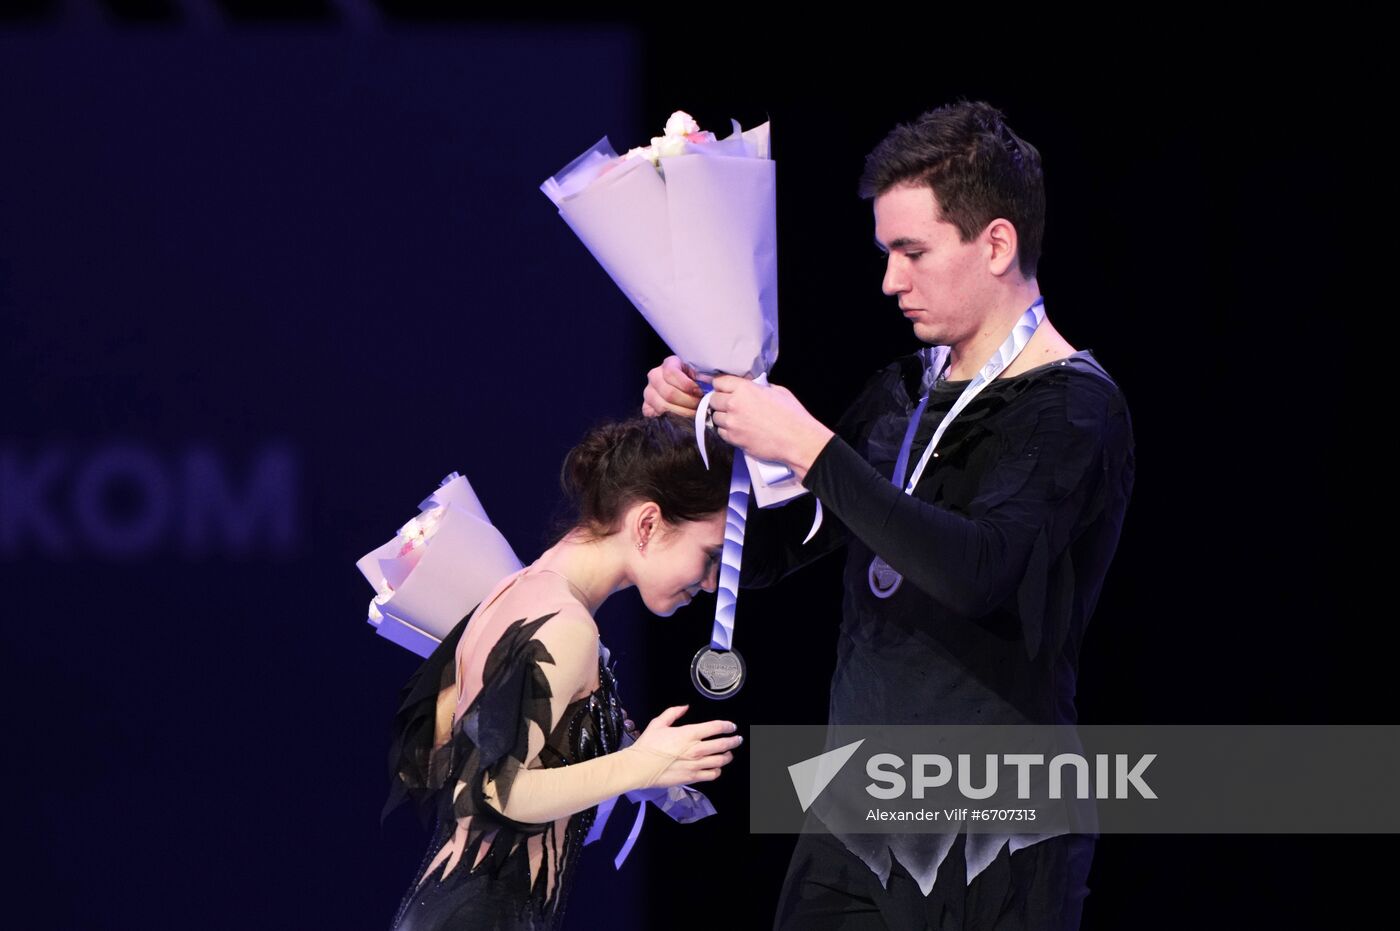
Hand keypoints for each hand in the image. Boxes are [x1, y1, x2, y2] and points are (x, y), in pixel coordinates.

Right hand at [630, 704, 741, 787]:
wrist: (640, 767)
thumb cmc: (648, 746)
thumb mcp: (658, 723)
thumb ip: (673, 712)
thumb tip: (685, 706)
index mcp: (689, 733)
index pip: (716, 727)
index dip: (727, 726)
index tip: (732, 727)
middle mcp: (696, 749)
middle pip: (723, 744)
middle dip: (733, 741)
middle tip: (737, 739)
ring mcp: (696, 765)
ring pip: (721, 760)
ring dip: (727, 756)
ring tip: (728, 754)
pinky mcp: (692, 777)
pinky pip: (712, 774)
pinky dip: (718, 770)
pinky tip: (717, 767)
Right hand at [642, 355, 704, 416]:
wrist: (679, 387)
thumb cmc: (692, 380)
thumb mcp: (698, 373)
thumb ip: (703, 376)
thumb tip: (712, 383)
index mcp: (668, 365)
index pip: (672, 374)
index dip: (687, 385)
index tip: (699, 392)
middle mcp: (654, 376)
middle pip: (669, 393)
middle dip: (688, 402)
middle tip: (699, 406)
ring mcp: (649, 392)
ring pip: (663, 406)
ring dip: (682, 413)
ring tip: (693, 414)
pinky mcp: (646, 406)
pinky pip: (655, 416)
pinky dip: (669, 419)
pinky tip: (681, 419)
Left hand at [707, 375, 834, 478]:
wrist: (797, 440)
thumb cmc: (791, 416)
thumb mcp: (777, 391)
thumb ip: (760, 387)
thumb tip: (754, 387)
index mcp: (745, 388)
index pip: (719, 382)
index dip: (722, 385)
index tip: (725, 389)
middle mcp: (734, 404)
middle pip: (713, 399)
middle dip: (720, 401)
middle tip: (730, 405)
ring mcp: (732, 423)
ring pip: (715, 417)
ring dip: (723, 417)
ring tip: (736, 419)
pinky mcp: (734, 439)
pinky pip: (721, 433)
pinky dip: (727, 431)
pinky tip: (738, 430)